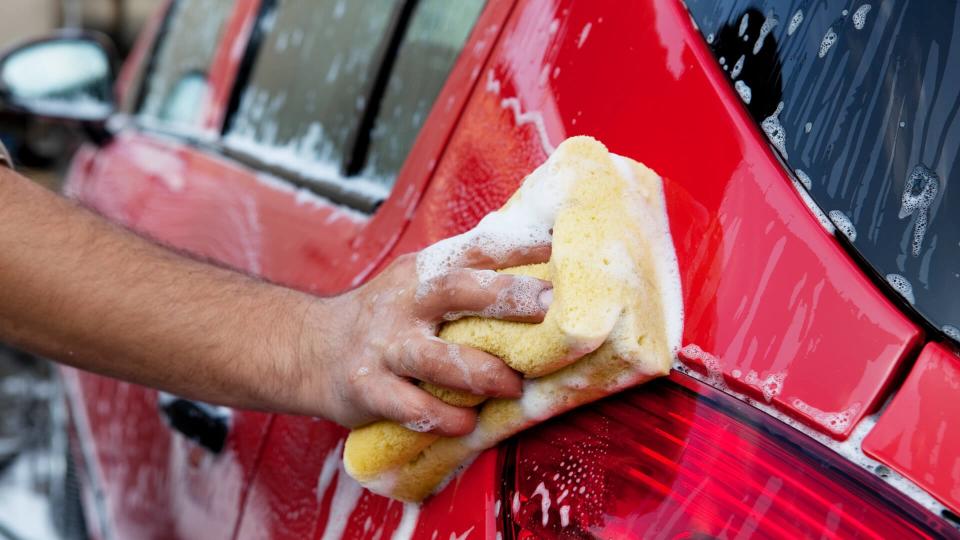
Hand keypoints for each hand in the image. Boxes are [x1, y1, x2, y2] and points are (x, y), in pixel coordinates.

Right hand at [296, 246, 551, 435]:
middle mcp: (404, 301)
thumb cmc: (385, 318)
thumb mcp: (417, 284)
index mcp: (423, 271)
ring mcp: (385, 345)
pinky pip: (412, 408)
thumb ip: (465, 280)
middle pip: (457, 290)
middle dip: (506, 296)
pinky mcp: (369, 387)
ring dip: (482, 374)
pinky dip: (445, 417)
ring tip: (514, 387)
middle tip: (549, 308)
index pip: (476, 250)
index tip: (562, 250)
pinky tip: (468, 422)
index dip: (519, 248)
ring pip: (436, 358)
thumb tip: (538, 280)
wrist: (309, 349)